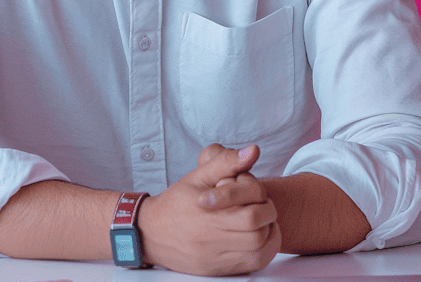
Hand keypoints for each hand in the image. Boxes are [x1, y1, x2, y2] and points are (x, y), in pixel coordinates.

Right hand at [138, 144, 280, 275]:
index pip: (250, 214)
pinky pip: (251, 266)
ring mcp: (215, 259)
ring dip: (269, 235)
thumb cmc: (176, 202)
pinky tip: (257, 237)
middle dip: (267, 216)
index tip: (256, 192)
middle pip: (257, 234)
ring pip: (259, 254)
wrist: (151, 232)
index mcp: (207, 216)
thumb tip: (254, 150)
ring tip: (263, 221)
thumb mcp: (198, 176)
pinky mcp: (217, 271)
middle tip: (262, 205)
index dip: (260, 199)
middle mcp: (212, 241)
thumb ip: (227, 162)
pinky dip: (263, 251)